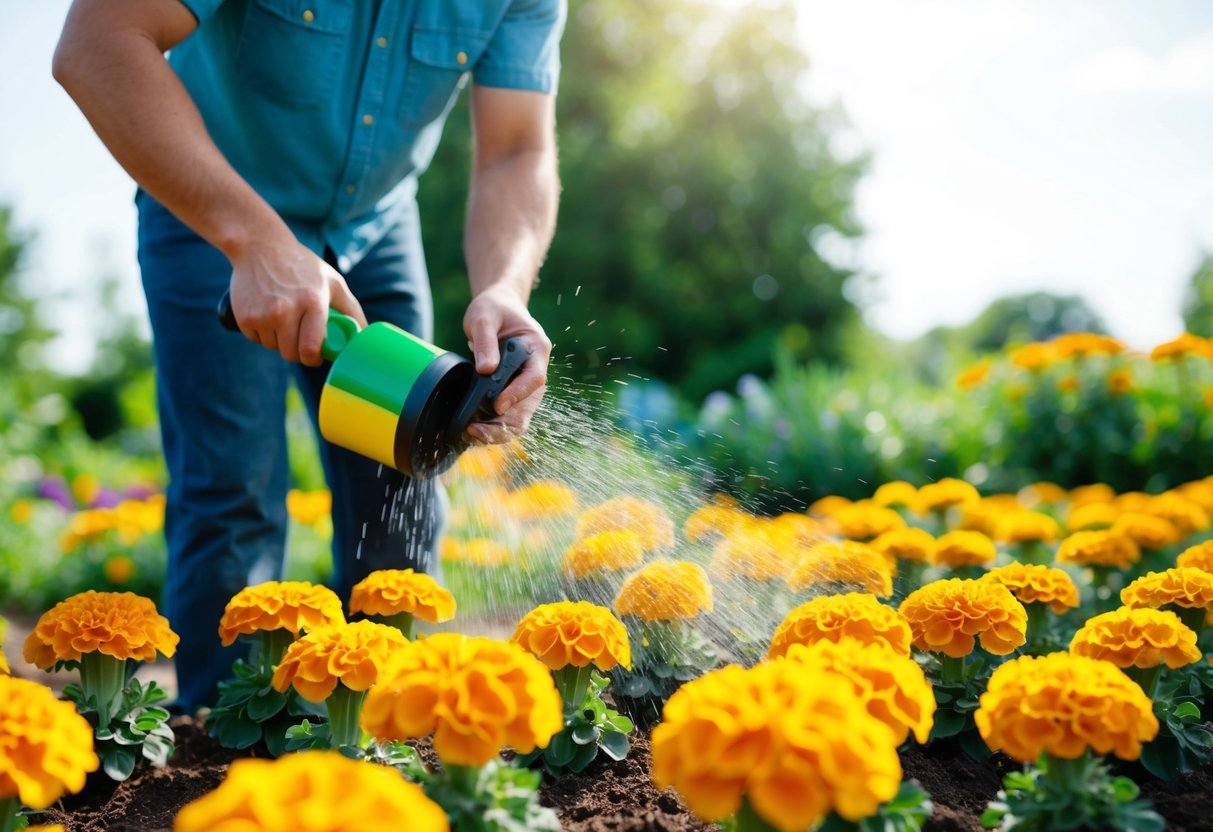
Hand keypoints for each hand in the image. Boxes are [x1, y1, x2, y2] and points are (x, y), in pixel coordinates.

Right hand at [228, 236, 366, 365]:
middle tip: (301, 335)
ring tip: (283, 316)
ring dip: (280, 340)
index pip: (312, 349)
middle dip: (298, 351)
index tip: (317, 354)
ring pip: (274, 347)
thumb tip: (365, 334)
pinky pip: (256, 339)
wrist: (260, 246)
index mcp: (313, 303)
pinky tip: (267, 313)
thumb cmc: (302, 266)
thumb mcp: (333, 281)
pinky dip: (262, 333)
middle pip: (292, 354)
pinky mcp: (245, 317)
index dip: (315, 358)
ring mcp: (263, 315)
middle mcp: (286, 311)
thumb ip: (351, 309)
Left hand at [462, 285, 550, 443]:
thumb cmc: (493, 308)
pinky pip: (508, 414)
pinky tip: (473, 430)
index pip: (535, 377)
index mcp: (537, 349)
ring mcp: (524, 382)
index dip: (518, 394)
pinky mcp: (512, 390)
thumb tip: (485, 370)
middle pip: (529, 405)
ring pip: (520, 415)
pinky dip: (493, 425)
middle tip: (478, 431)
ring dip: (499, 429)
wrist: (497, 307)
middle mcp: (535, 369)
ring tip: (472, 434)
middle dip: (507, 423)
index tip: (497, 405)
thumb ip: (485, 340)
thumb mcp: (484, 317)